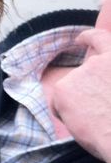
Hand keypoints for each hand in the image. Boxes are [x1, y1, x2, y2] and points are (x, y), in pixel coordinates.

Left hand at [50, 0, 110, 162]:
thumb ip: (108, 79)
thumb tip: (103, 88)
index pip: (99, 39)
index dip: (88, 38)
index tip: (80, 38)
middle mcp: (96, 62)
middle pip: (81, 76)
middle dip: (84, 92)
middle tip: (95, 111)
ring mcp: (78, 74)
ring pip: (69, 93)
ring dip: (77, 106)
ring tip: (95, 121)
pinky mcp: (63, 89)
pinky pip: (57, 106)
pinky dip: (65, 116)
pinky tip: (82, 124)